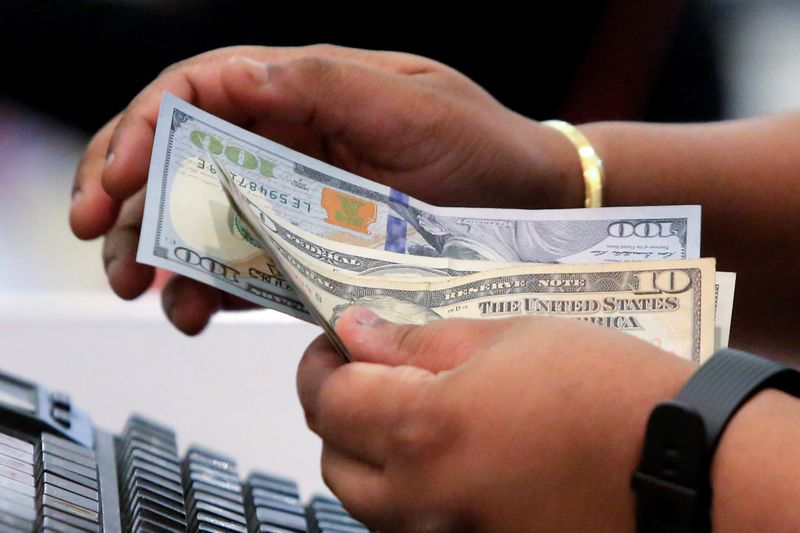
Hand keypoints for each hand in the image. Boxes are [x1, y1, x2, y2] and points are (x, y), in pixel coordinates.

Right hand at [69, 44, 582, 333]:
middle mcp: (288, 142)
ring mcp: (295, 199)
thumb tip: (233, 77)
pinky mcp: (309, 250)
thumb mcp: (410, 107)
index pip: (197, 94)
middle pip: (182, 159)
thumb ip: (323, 87)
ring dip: (159, 252)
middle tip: (104, 242)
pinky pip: (246, 266)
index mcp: (303, 91)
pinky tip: (194, 310)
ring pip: (202, 217)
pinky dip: (210, 288)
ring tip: (142, 288)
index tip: (119, 177)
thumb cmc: (482, 149)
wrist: (530, 208)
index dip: (144, 129)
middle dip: (130, 197)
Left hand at [298, 307, 693, 531]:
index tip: (338, 338)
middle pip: (333, 457)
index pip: (327, 399)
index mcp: (424, 429)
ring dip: (366, 452)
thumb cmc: (604, 386)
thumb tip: (356, 333)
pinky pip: (411, 522)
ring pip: (366, 499)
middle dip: (338, 410)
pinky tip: (446, 454)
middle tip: (368, 371)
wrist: (683, 467)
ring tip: (407, 410)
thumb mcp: (508, 337)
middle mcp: (421, 498)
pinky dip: (406, 487)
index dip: (322, 363)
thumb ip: (418, 341)